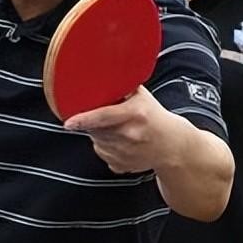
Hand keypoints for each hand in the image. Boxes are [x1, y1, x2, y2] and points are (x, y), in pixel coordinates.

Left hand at [63, 86, 182, 173]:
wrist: (173, 145)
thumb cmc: (155, 117)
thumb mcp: (141, 96)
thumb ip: (121, 86)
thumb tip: (96, 76)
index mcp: (135, 114)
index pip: (103, 116)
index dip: (83, 119)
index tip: (69, 123)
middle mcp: (131, 134)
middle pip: (96, 129)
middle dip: (94, 123)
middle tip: (110, 118)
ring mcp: (126, 152)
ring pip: (97, 142)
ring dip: (100, 135)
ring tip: (118, 129)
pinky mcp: (122, 165)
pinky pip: (102, 154)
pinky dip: (106, 147)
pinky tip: (120, 142)